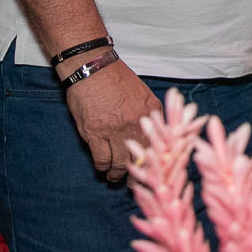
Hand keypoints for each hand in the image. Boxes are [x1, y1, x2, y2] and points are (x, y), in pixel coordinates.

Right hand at [63, 61, 161, 182]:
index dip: (156, 161)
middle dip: (138, 174)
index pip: (159, 144)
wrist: (92, 67)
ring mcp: (115, 130)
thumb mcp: (143, 93)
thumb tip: (156, 134)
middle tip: (134, 184)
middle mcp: (136, 124)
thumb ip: (150, 114)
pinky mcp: (95, 133)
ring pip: (120, 163)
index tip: (155, 171)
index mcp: (152, 112)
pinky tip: (102, 169)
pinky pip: (101, 159)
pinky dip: (102, 167)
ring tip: (115, 178)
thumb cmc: (116, 78)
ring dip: (117, 174)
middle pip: (141, 158)